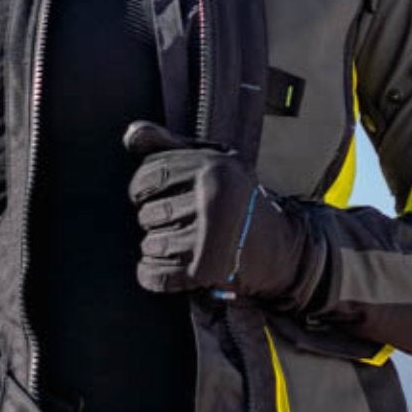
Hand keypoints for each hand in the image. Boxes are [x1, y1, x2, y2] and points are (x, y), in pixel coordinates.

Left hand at [123, 121, 311, 299]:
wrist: (280, 248)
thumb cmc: (239, 199)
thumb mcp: (215, 161)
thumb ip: (171, 145)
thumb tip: (131, 136)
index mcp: (214, 169)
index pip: (149, 175)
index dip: (143, 188)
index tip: (155, 194)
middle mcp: (213, 201)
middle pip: (148, 213)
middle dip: (155, 220)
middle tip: (182, 221)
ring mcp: (210, 239)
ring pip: (150, 245)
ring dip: (157, 248)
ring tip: (183, 243)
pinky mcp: (205, 273)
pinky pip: (154, 274)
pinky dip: (154, 274)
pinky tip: (173, 266)